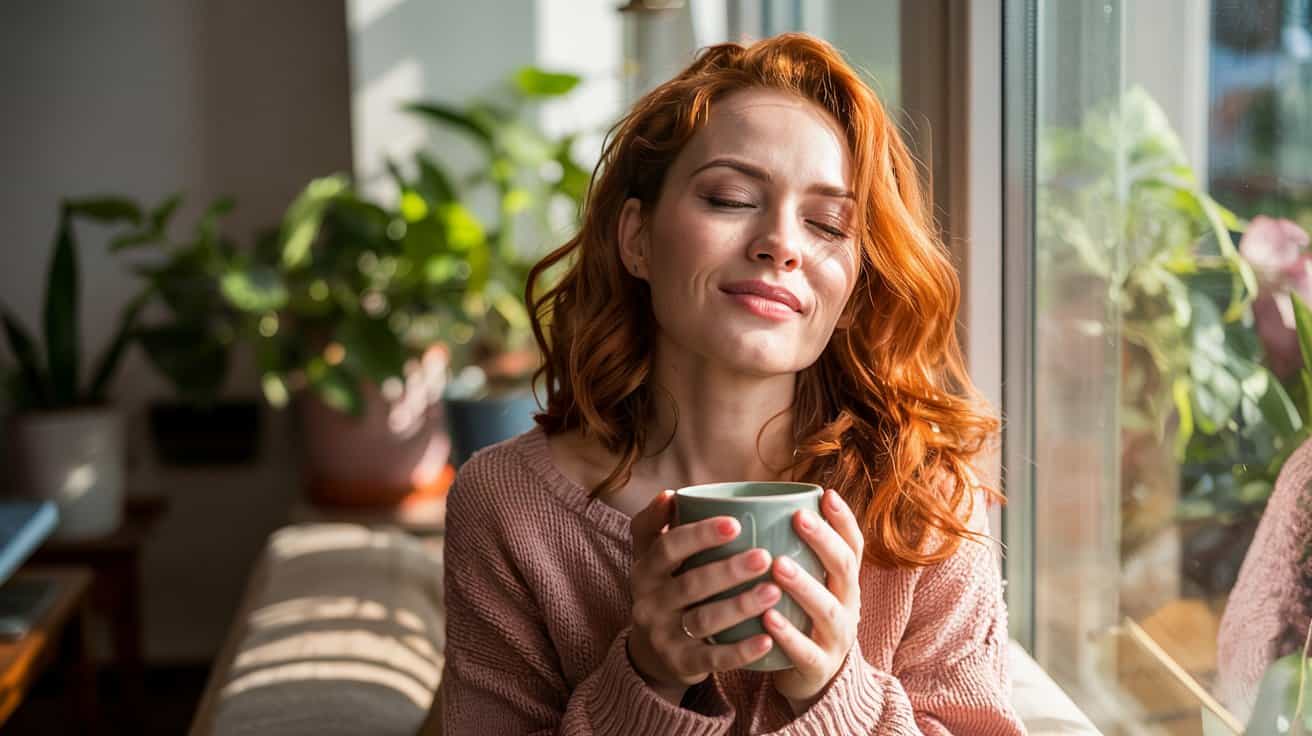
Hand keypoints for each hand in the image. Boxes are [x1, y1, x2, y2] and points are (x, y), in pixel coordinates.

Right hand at [627, 490, 781, 704]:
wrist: (652, 652)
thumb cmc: (664, 589)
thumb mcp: (651, 558)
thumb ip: (656, 525)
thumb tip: (670, 495)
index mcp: (645, 570)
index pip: (667, 548)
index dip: (699, 535)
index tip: (735, 523)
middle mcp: (648, 603)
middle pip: (689, 585)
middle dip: (728, 570)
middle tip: (765, 557)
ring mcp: (664, 636)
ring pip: (704, 620)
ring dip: (740, 606)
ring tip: (773, 591)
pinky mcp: (681, 664)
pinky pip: (713, 659)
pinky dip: (741, 651)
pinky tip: (768, 639)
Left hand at [765, 489, 863, 713]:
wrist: (813, 680)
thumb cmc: (802, 620)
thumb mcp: (809, 586)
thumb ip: (793, 552)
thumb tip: (757, 504)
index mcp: (844, 583)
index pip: (853, 546)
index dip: (843, 520)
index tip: (826, 495)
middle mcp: (847, 606)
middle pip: (844, 570)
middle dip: (824, 542)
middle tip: (798, 518)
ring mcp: (836, 638)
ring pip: (826, 610)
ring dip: (803, 585)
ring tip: (778, 565)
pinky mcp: (818, 667)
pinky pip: (805, 651)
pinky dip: (787, 634)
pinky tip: (767, 617)